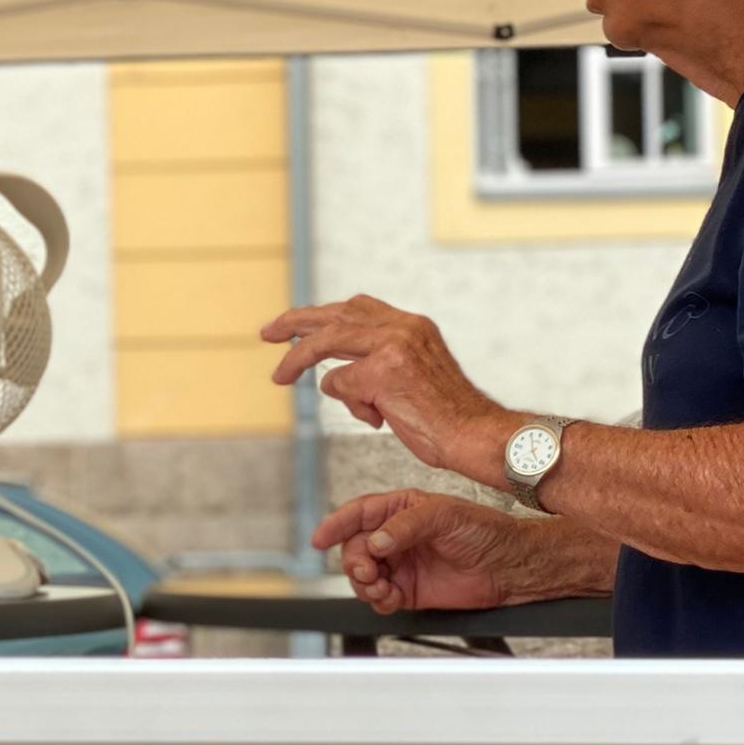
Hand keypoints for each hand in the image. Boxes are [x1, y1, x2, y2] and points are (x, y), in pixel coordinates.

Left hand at [262, 295, 511, 485]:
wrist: (476, 436)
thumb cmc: (444, 419)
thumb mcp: (409, 380)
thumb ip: (377, 366)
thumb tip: (334, 377)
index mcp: (413, 325)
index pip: (358, 308)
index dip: (325, 315)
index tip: (299, 324)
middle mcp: (403, 326)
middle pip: (334, 314)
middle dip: (295, 321)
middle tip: (268, 332)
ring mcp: (393, 345)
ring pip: (326, 341)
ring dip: (298, 359)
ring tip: (280, 376)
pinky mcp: (384, 370)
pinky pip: (340, 383)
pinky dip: (350, 403)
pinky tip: (376, 417)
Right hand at [310, 489, 527, 613]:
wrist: (510, 566)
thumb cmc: (486, 530)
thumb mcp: (444, 515)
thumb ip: (405, 526)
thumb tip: (375, 542)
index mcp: (402, 510)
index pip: (359, 514)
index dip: (336, 525)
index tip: (320, 539)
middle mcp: (397, 537)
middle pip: (355, 548)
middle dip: (353, 560)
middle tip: (366, 569)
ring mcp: (402, 565)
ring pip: (363, 575)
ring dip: (364, 582)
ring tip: (379, 585)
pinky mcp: (409, 591)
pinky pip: (380, 598)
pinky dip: (378, 600)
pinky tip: (390, 597)